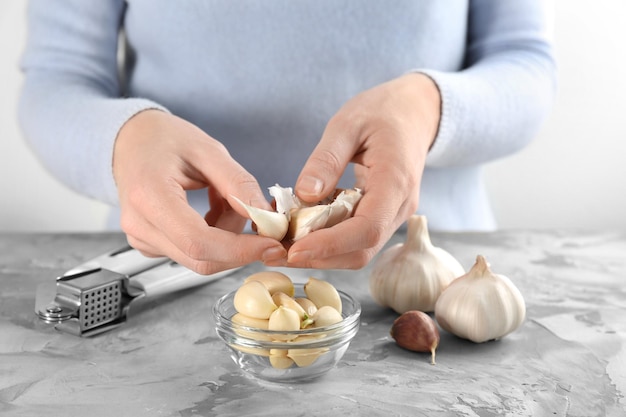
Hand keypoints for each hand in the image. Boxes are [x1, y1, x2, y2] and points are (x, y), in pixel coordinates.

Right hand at [113, 110, 286, 273]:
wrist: (131, 140)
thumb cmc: (164, 139)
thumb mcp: (208, 150)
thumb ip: (238, 184)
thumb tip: (266, 217)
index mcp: (150, 195)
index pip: (199, 241)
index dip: (240, 249)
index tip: (271, 243)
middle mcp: (140, 224)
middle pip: (201, 258)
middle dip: (240, 247)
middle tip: (263, 223)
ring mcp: (141, 238)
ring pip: (201, 257)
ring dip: (227, 237)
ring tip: (225, 199)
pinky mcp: (149, 245)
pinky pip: (191, 252)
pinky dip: (214, 237)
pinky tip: (212, 209)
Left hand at [286, 73, 440, 268]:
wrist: (413, 112)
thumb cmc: (382, 111)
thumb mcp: (348, 123)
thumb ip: (327, 158)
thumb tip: (305, 194)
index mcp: (396, 181)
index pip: (367, 229)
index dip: (330, 245)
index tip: (293, 249)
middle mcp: (399, 207)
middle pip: (361, 250)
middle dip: (318, 257)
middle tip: (274, 253)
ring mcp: (393, 214)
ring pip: (357, 251)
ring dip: (320, 254)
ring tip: (281, 245)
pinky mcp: (383, 216)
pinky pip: (355, 238)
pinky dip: (327, 241)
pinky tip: (300, 230)